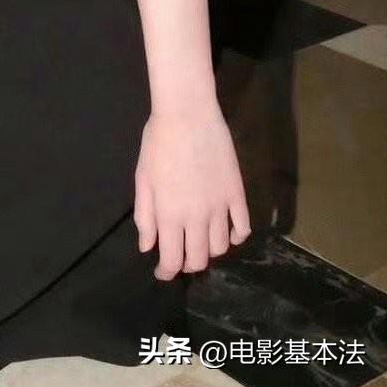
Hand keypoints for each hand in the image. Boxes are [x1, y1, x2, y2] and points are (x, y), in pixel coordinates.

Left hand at [133, 103, 250, 278]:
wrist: (187, 114)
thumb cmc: (158, 142)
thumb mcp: (143, 179)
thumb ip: (145, 216)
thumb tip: (147, 247)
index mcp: (170, 214)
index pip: (171, 259)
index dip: (166, 271)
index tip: (162, 272)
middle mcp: (197, 217)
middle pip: (198, 259)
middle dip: (187, 264)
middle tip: (180, 257)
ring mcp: (220, 207)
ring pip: (221, 247)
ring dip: (210, 251)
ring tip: (201, 242)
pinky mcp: (237, 194)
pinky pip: (242, 227)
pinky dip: (235, 237)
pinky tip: (227, 233)